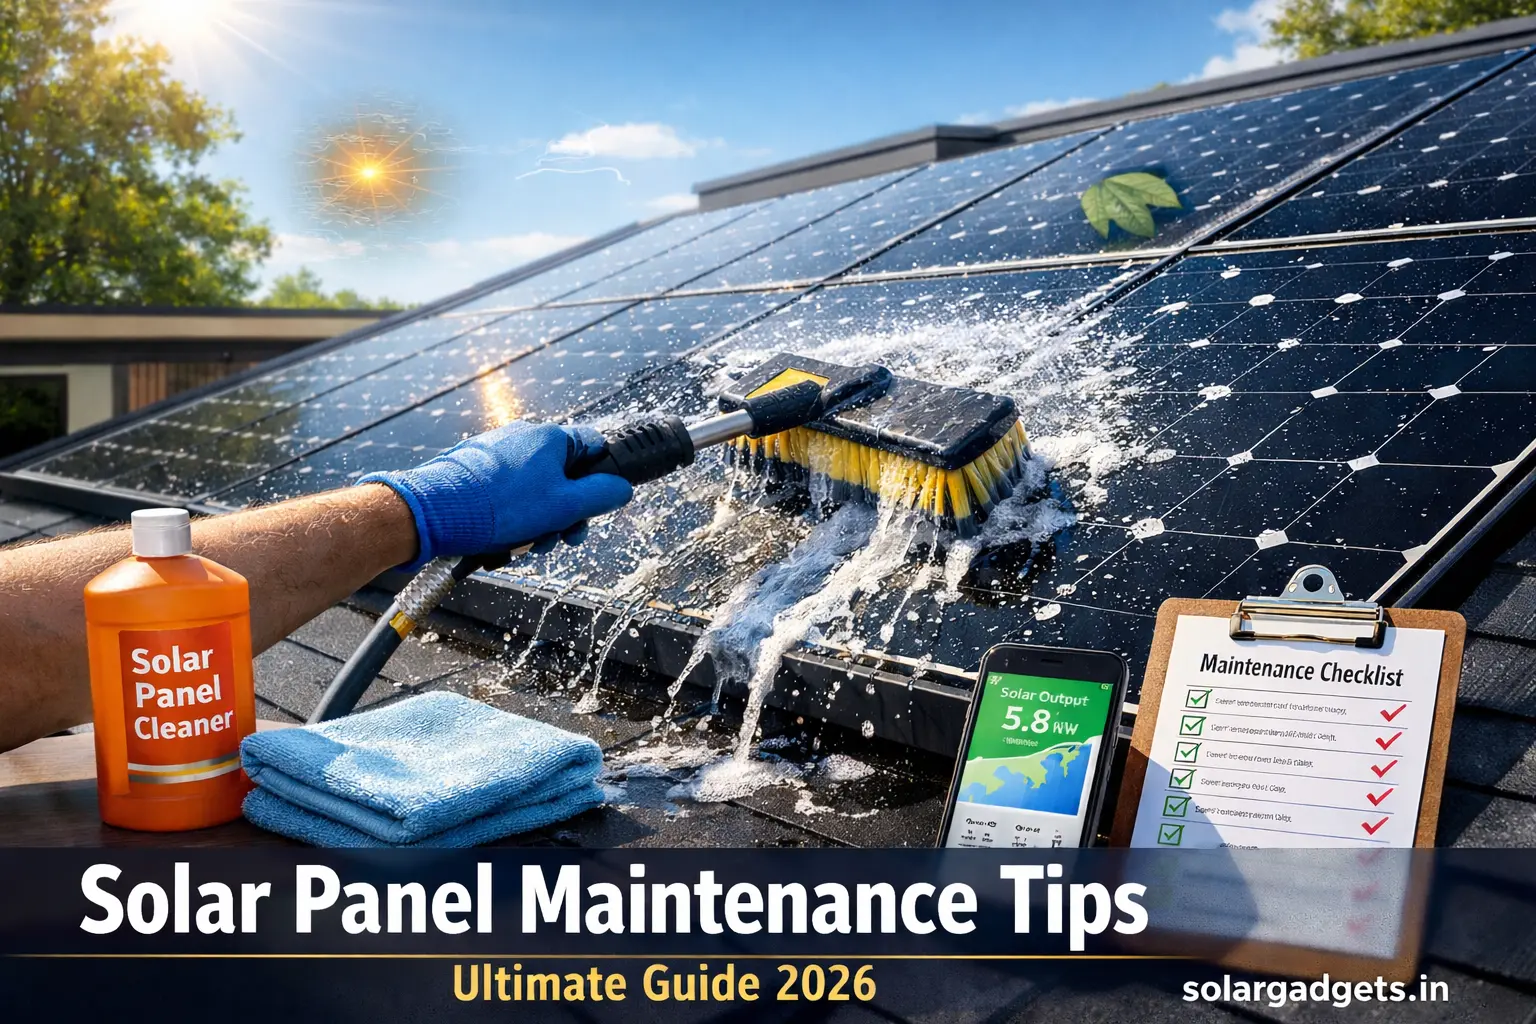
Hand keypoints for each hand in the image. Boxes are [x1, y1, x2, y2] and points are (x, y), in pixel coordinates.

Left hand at [359, 422, 632, 567]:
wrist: (433, 512)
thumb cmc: (500, 506)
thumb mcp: (564, 505)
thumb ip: (601, 495)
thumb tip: (623, 489)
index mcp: (550, 437)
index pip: (594, 447)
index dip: (602, 478)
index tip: (597, 504)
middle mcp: (523, 438)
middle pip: (563, 476)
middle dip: (566, 513)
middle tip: (561, 538)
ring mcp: (496, 453)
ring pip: (535, 490)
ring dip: (539, 521)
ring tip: (525, 545)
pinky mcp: (474, 470)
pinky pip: (507, 495)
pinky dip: (511, 518)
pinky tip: (501, 539)